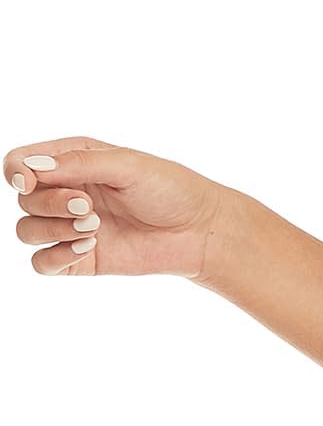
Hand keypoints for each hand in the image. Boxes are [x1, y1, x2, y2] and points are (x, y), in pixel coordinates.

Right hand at [7, 136, 226, 280]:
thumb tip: (32, 169)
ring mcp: (73, 228)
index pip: (21, 163)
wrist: (201, 231)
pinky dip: (55, 257)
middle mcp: (68, 193)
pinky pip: (43, 263)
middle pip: (24, 199)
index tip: (29, 182)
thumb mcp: (128, 165)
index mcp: (74, 162)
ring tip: (93, 225)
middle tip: (88, 206)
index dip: (16, 172)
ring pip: (27, 231)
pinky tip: (87, 247)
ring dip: (52, 229)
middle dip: (49, 202)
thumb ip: (80, 163)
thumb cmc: (172, 190)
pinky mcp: (81, 259)